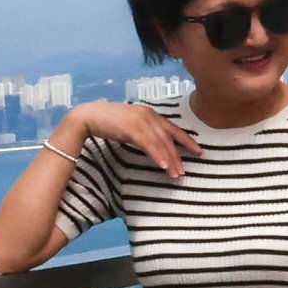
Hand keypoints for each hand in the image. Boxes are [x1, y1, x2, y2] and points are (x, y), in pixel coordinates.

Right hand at [60, 98, 195, 180]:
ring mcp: (139, 120)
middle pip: (168, 138)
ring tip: (176, 174)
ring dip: (170, 159)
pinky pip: (147, 144)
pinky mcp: (130, 128)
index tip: (199, 152)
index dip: (187, 140)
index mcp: (150, 113)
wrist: (88, 117)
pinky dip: (157, 155)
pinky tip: (163, 165)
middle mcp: (148, 115)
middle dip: (179, 155)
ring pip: (160, 143)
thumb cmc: (108, 123)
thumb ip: (144, 132)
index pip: (173, 128)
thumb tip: (155, 145)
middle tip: (185, 172)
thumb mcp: (131, 126)